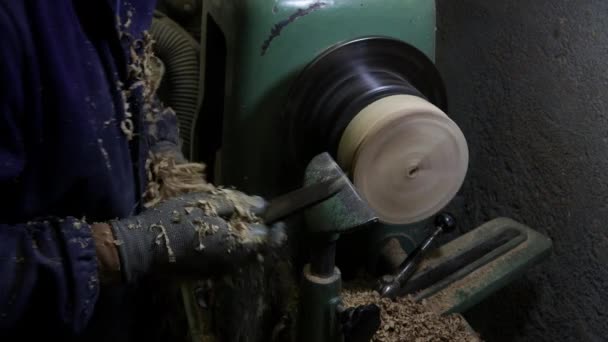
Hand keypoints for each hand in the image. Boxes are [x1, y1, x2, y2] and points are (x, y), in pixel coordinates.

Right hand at [107, 189, 284, 281]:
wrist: (143, 248)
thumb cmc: (174, 221)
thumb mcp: (207, 204)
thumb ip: (238, 204)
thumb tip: (262, 204)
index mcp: (236, 246)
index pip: (267, 239)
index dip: (274, 225)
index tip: (276, 214)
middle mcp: (232, 264)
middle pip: (256, 249)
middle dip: (258, 231)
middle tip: (253, 214)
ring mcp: (219, 271)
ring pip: (241, 255)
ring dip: (242, 239)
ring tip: (233, 220)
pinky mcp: (206, 274)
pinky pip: (226, 260)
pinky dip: (228, 246)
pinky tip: (217, 232)